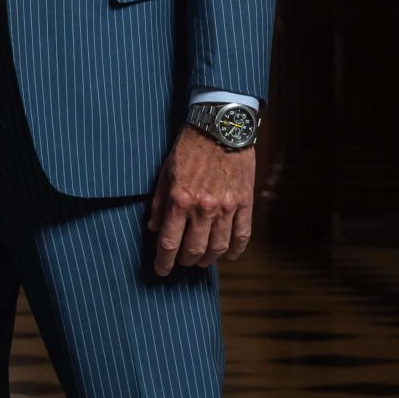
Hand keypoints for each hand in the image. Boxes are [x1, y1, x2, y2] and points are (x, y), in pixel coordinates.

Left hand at [146, 128, 255, 275]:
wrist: (221, 127)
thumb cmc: (189, 148)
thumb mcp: (165, 172)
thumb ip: (159, 203)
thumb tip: (154, 228)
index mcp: (180, 200)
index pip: (169, 242)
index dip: (164, 261)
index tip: (161, 270)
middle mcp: (203, 208)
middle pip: (194, 250)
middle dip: (185, 261)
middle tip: (182, 262)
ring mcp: (227, 207)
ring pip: (218, 247)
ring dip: (208, 259)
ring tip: (202, 260)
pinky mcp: (245, 203)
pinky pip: (242, 235)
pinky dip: (235, 250)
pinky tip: (229, 255)